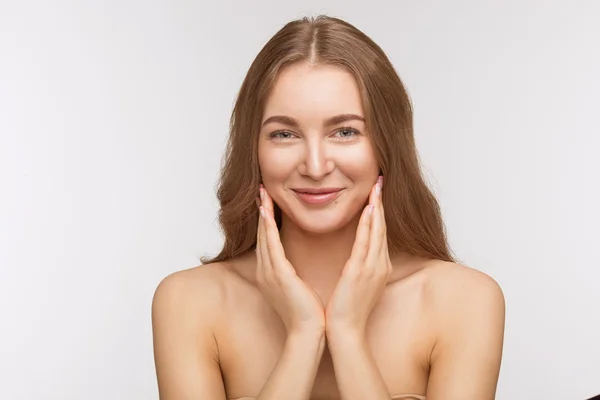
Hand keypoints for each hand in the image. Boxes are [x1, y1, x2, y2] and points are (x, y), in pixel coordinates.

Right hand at [255, 185, 325, 335]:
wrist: (308, 333)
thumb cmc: (307, 313)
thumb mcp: (296, 287)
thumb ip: (292, 273)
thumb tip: (295, 264)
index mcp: (271, 273)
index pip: (267, 240)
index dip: (266, 220)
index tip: (267, 201)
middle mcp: (266, 270)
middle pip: (261, 234)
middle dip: (261, 211)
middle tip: (261, 189)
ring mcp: (269, 272)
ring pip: (264, 235)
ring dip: (263, 213)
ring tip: (262, 193)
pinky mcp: (278, 274)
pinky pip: (271, 245)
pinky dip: (267, 227)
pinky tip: (267, 212)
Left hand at [325, 176, 391, 335]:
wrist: (345, 331)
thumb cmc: (348, 309)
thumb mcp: (357, 283)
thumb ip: (359, 266)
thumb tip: (356, 255)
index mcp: (377, 266)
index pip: (379, 233)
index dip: (379, 212)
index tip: (377, 193)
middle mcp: (380, 264)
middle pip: (382, 227)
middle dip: (381, 204)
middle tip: (380, 181)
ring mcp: (373, 268)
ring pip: (378, 231)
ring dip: (377, 208)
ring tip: (376, 188)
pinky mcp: (361, 272)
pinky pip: (367, 243)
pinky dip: (370, 225)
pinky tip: (370, 209)